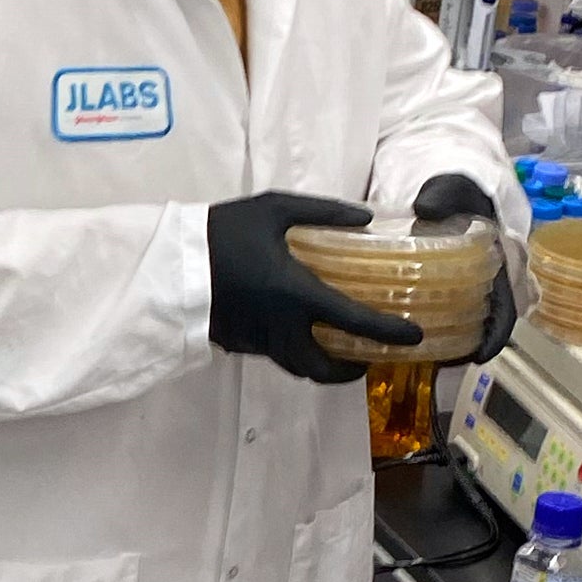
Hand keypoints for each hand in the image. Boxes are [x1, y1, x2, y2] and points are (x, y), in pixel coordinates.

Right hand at [208, 192, 424, 384]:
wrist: (168, 260)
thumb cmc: (222, 231)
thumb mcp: (273, 209)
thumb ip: (322, 212)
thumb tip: (364, 218)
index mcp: (298, 294)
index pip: (356, 322)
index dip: (390, 333)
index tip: (412, 337)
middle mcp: (282, 327)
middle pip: (325, 369)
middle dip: (350, 372)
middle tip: (365, 360)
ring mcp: (257, 341)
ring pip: (298, 367)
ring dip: (321, 366)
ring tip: (333, 350)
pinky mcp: (236, 344)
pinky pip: (273, 355)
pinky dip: (292, 351)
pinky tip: (293, 332)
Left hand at [415, 172, 517, 362]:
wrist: (451, 190)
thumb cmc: (458, 192)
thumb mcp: (451, 188)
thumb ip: (442, 196)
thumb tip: (425, 208)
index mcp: (498, 263)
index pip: (505, 308)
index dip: (496, 335)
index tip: (480, 355)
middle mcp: (486, 281)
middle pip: (484, 325)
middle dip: (466, 348)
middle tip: (438, 364)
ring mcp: (466, 286)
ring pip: (464, 323)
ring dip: (448, 343)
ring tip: (420, 359)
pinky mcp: (444, 287)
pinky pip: (443, 313)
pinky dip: (431, 328)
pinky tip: (405, 337)